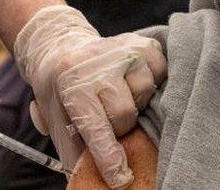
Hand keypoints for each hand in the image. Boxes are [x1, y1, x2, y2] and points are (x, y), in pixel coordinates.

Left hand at [14, 6, 165, 188]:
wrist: (61, 48)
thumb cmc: (62, 91)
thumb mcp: (57, 121)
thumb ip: (74, 153)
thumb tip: (87, 181)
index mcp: (72, 85)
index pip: (95, 127)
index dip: (109, 157)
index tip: (120, 178)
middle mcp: (98, 65)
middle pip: (125, 113)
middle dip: (120, 125)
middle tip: (109, 118)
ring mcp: (123, 51)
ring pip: (145, 91)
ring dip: (136, 101)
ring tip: (120, 94)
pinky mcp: (143, 44)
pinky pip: (161, 71)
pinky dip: (153, 80)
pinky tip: (133, 79)